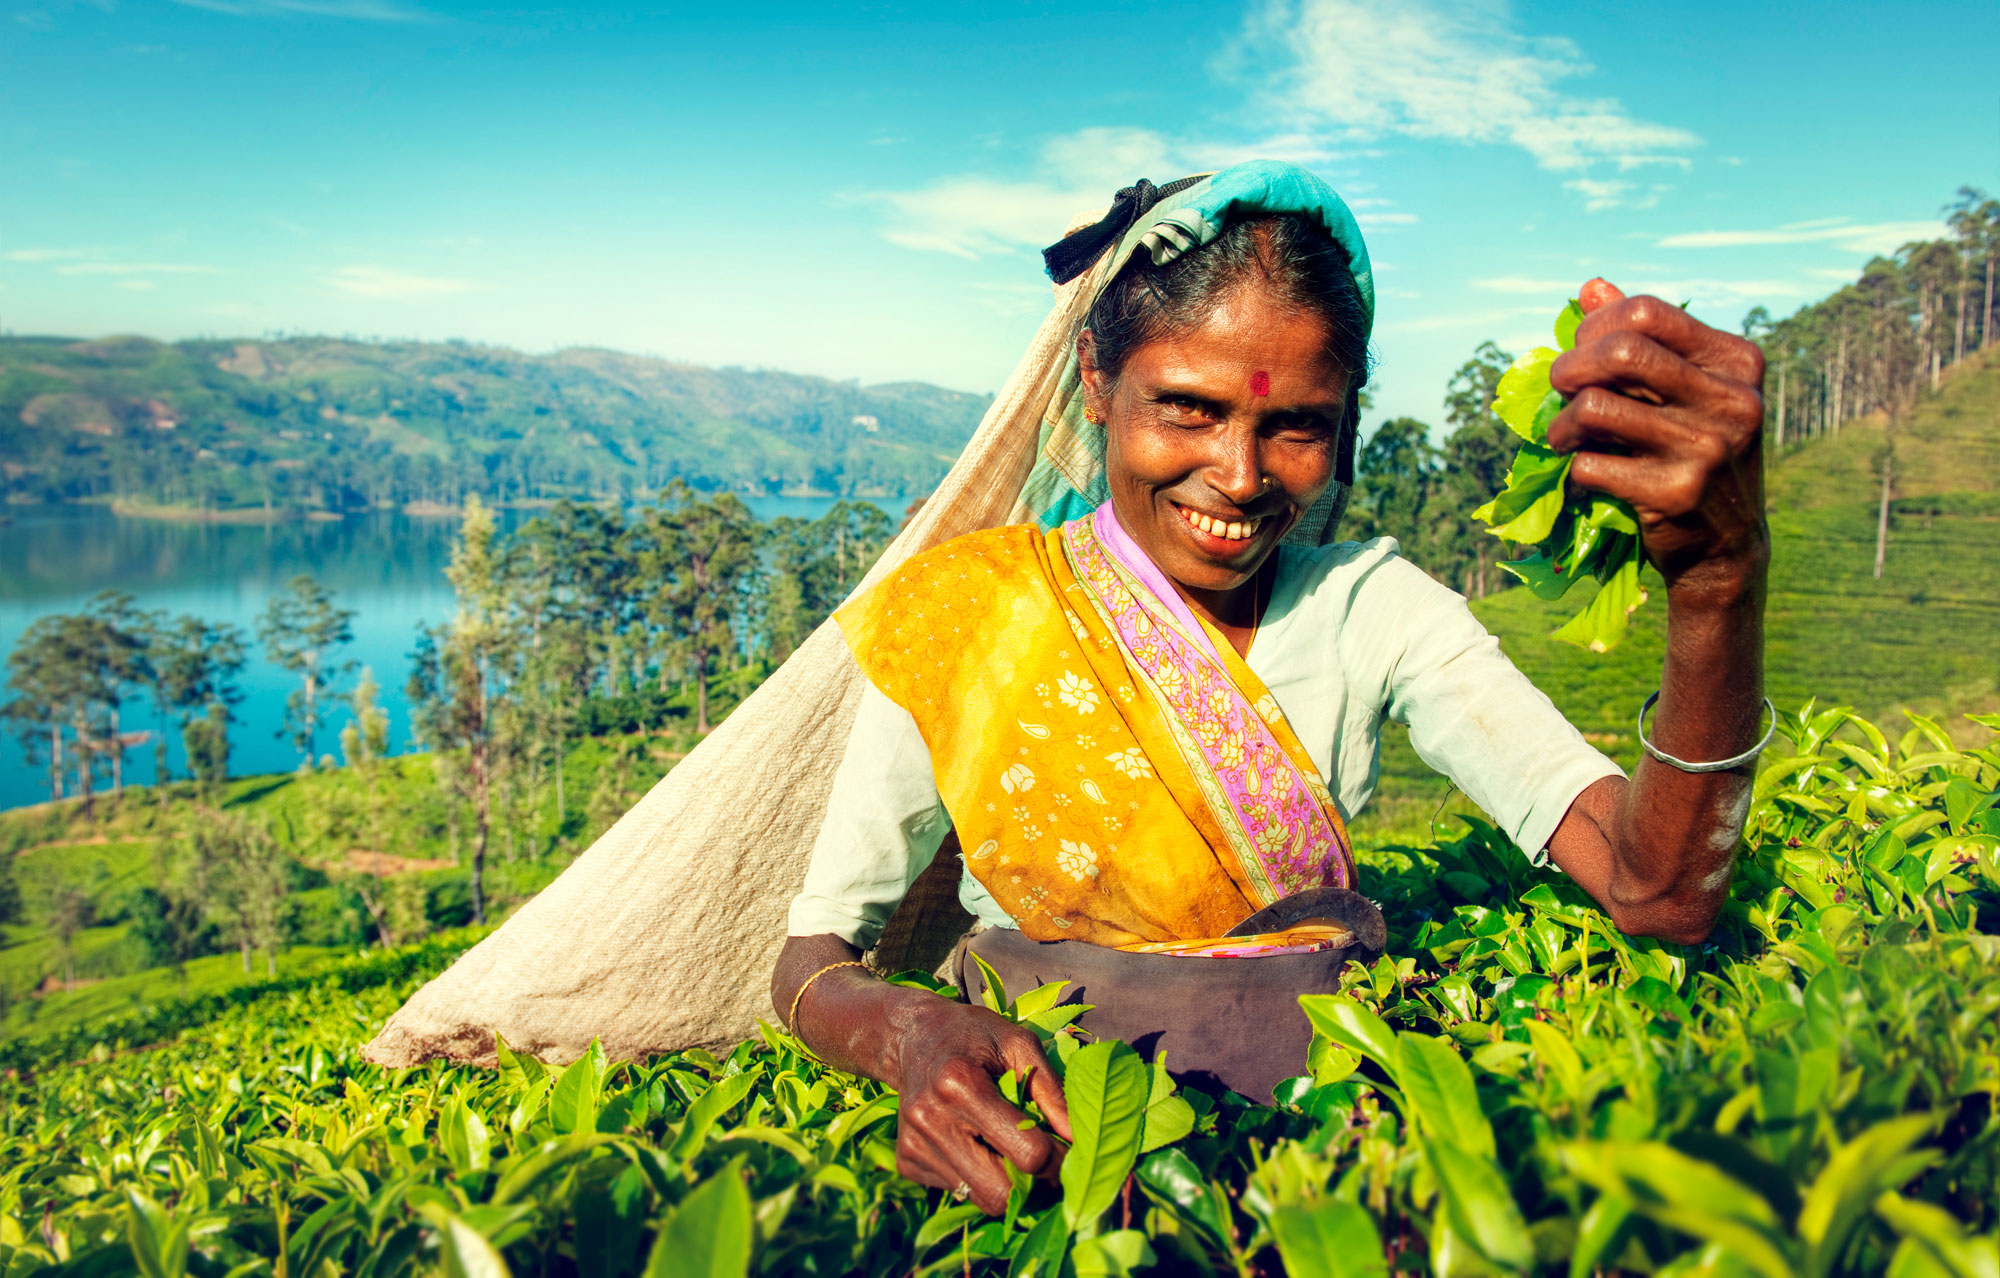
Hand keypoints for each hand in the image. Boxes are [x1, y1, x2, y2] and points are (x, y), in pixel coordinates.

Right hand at [887, 998, 1071, 1213]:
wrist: (910, 1036)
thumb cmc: (972, 1035)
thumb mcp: (1018, 1043)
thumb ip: (1051, 1090)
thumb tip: (1078, 1138)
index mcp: (960, 1085)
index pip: (1026, 1152)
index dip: (1059, 1160)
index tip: (1071, 1152)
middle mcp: (930, 1120)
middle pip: (1000, 1192)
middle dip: (1034, 1186)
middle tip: (1048, 1167)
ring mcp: (914, 1145)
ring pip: (980, 1198)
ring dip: (1007, 1185)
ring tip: (1014, 1152)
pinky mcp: (906, 1162)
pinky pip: (957, 1190)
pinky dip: (978, 1177)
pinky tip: (977, 1145)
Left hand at [1548, 278, 1767, 598]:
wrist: (1726, 547)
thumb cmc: (1694, 454)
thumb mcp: (1685, 392)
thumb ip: (1643, 340)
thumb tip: (1592, 286)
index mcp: (1738, 361)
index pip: (1647, 312)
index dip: (1595, 327)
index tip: (1581, 351)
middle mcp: (1732, 400)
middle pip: (1620, 352)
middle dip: (1569, 367)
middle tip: (1558, 389)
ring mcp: (1707, 448)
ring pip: (1595, 408)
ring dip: (1561, 425)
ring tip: (1562, 438)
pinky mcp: (1677, 494)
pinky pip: (1590, 464)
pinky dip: (1573, 468)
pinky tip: (1582, 475)